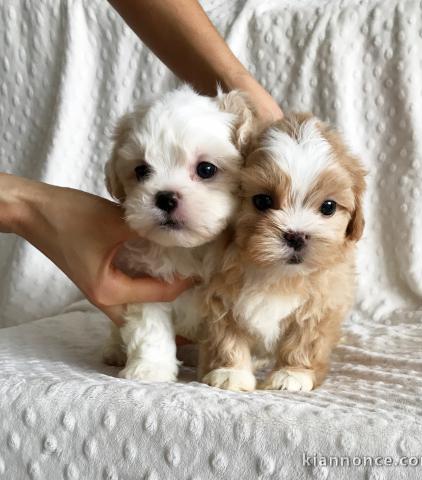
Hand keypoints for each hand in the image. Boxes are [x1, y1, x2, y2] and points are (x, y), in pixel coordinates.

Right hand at [0, 173, 192, 324]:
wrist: (35, 210)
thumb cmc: (70, 216)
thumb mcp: (116, 223)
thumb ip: (148, 231)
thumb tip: (177, 231)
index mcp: (109, 292)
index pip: (159, 295)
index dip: (184, 284)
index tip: (203, 271)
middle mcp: (104, 299)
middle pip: (146, 312)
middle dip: (171, 310)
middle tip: (196, 300)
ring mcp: (99, 290)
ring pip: (136, 303)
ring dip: (158, 297)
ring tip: (183, 287)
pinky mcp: (98, 278)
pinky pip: (128, 289)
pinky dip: (145, 285)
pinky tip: (160, 270)